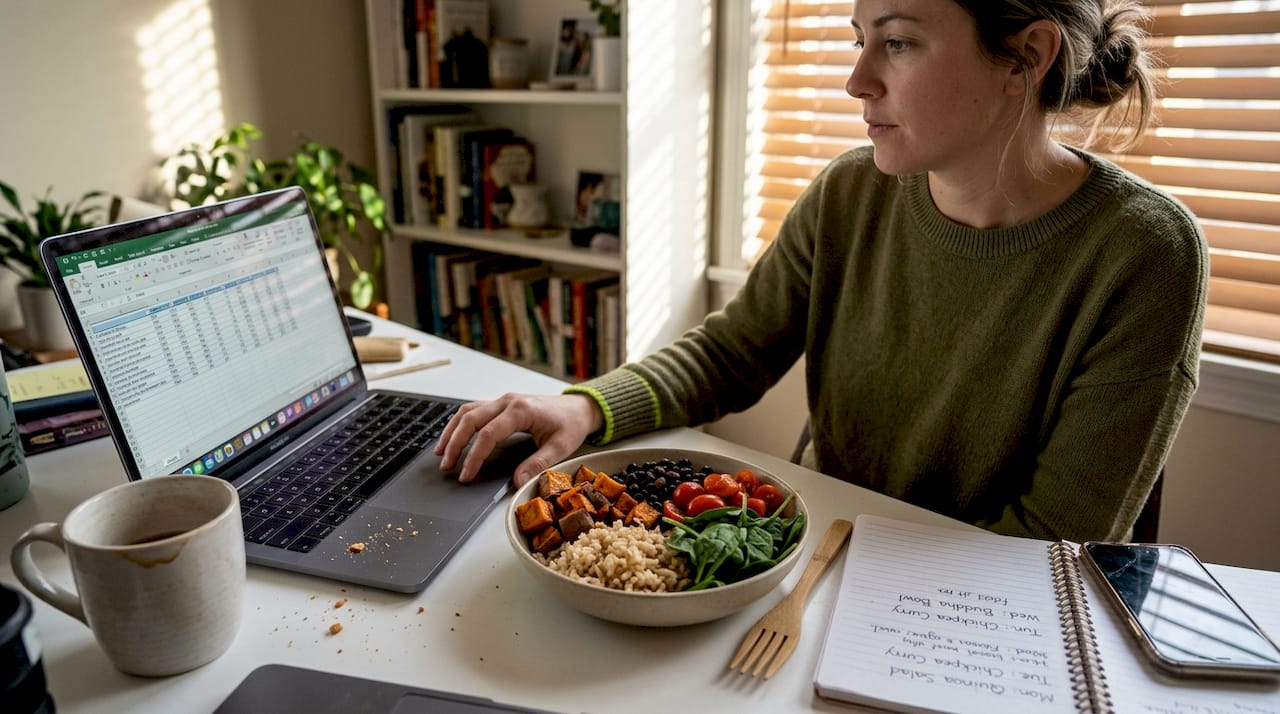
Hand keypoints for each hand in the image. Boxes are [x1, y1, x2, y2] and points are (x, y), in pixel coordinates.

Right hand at [434, 393, 603, 485]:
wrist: (579, 407)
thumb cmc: (571, 424)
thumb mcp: (560, 447)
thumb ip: (538, 464)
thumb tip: (517, 481)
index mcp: (521, 410)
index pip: (488, 435)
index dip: (474, 456)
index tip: (466, 475)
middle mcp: (507, 401)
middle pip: (471, 420)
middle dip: (455, 444)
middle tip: (447, 466)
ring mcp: (503, 400)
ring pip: (467, 412)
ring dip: (452, 431)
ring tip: (441, 453)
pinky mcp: (501, 404)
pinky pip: (474, 410)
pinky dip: (459, 424)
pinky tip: (452, 437)